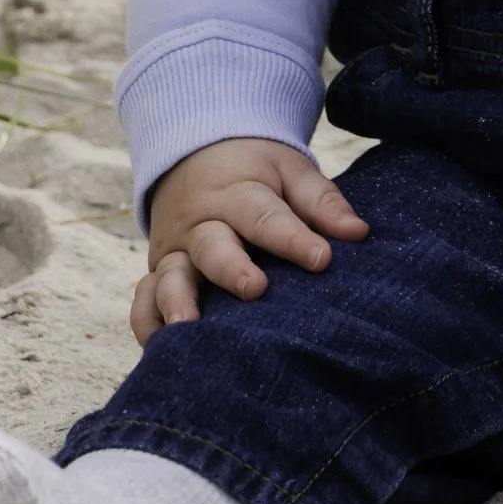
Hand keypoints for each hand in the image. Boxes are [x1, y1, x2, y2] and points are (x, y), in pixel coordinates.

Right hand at [133, 137, 366, 341]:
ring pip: (169, 276)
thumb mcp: (289, 170)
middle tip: (255, 289)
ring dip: (176, 301)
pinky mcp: (158, 272)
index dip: (293, 239)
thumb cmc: (255, 171)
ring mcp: (175, 251)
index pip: (266, 216)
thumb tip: (358, 233)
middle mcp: (201, 224)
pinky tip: (161, 349)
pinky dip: (147, 322)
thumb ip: (321, 202)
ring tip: (187, 328)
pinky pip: (144, 299)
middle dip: (232, 268)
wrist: (194, 154)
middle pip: (213, 246)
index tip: (323, 259)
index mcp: (238, 193)